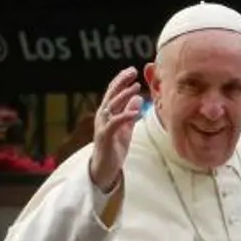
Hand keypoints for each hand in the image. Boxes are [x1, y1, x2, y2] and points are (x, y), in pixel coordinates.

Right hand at [87, 67, 140, 191]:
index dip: (121, 80)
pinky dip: (125, 116)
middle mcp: (103, 117)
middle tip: (132, 71)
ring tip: (136, 87)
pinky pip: (115, 123)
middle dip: (121, 82)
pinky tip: (136, 111)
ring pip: (112, 106)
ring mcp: (103, 126)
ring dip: (124, 95)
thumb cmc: (114, 149)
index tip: (132, 71)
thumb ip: (130, 114)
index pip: (113, 92)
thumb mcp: (126, 129)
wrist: (105, 169)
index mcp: (107, 113)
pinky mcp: (105, 137)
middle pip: (111, 94)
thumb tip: (138, 98)